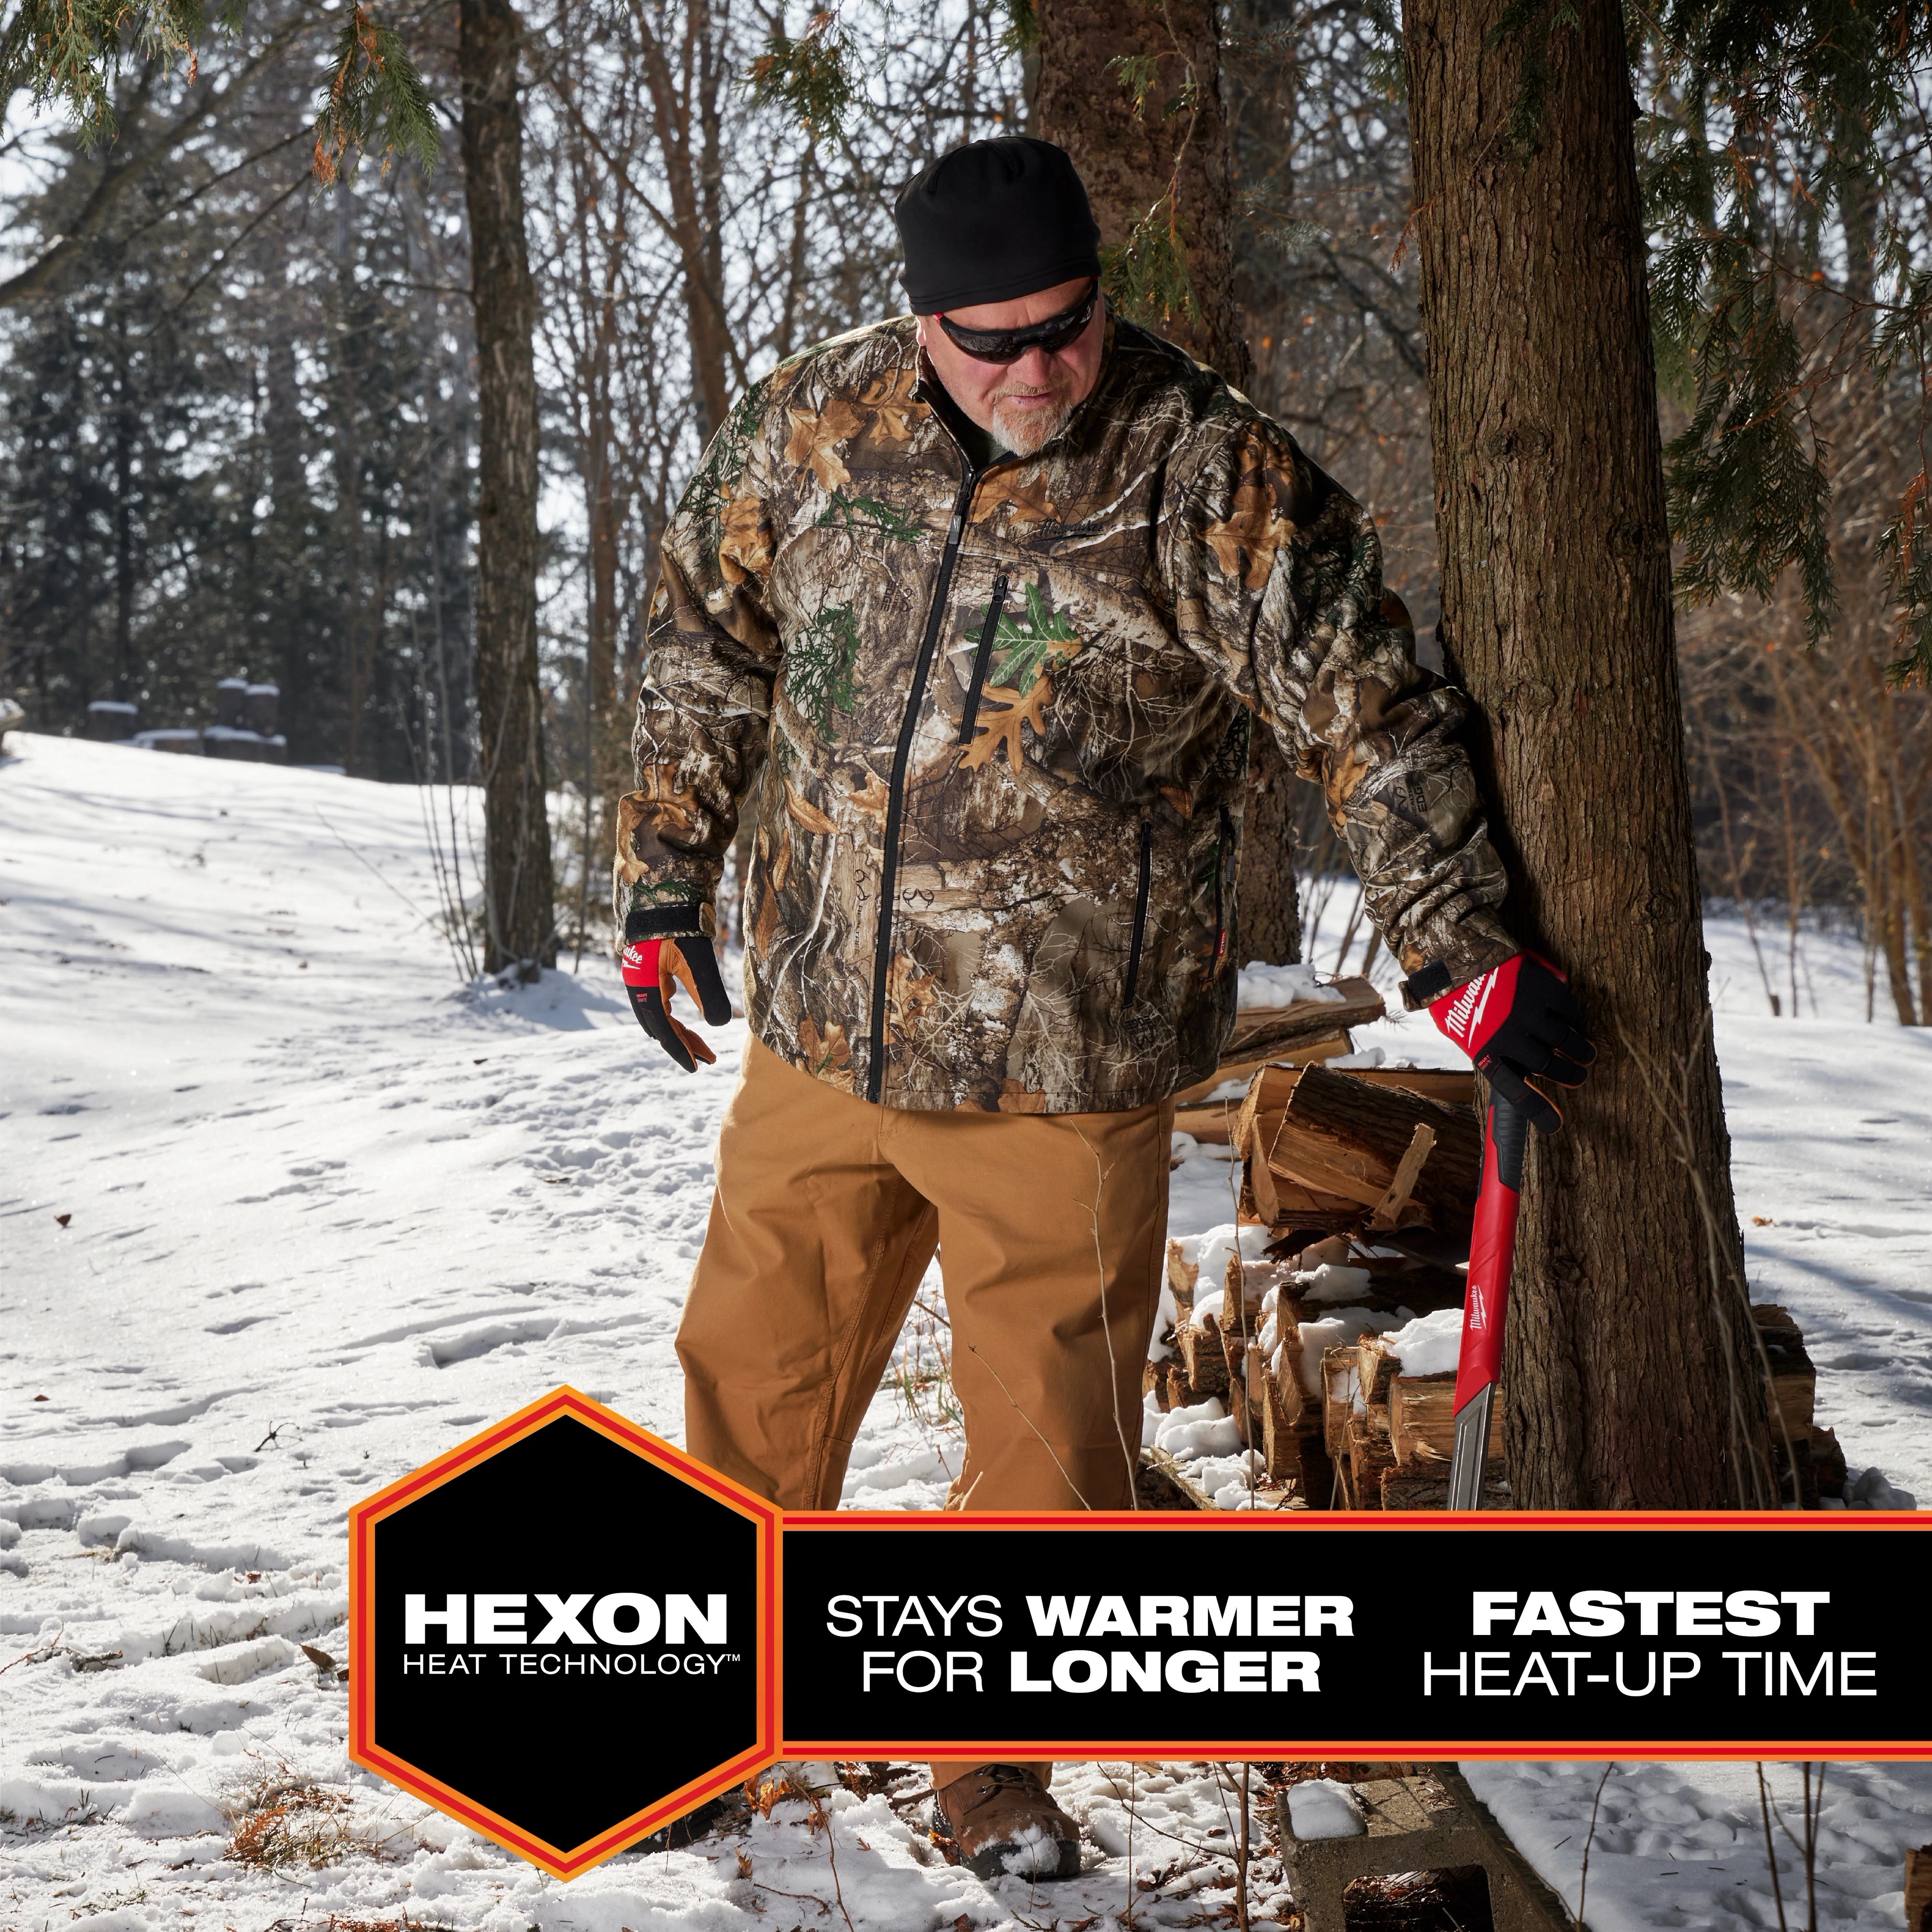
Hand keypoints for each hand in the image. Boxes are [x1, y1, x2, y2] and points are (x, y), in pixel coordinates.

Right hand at [621, 920, 732, 1070]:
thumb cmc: (679, 920)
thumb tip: (718, 1025)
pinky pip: (658, 998)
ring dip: (677, 1029)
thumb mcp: (698, 957)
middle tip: (707, 1058)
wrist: (663, 885)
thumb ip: (707, 991)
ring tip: (699, 1045)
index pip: (662, 1026)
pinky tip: (685, 1019)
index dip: (680, 1048)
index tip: (697, 1066)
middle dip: (681, 1042)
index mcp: (643, 982)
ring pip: (657, 1012)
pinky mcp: (647, 965)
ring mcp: (640, 973)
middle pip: (658, 1023)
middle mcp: (636, 980)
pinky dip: (672, 1013)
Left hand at [1428, 952, 1593, 1133]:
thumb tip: (1522, 1072)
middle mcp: (1510, 1038)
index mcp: (1486, 1053)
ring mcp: (1529, 1014)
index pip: (1517, 1091)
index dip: (1538, 1110)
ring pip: (1565, 1040)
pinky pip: (1569, 1012)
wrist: (1458, 956)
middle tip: (1580, 1077)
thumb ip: (1492, 1054)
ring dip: (1580, 1051)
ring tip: (1587, 1055)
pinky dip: (1576, 1021)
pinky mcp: (1543, 991)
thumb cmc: (1459, 1000)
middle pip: (1549, 1065)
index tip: (1556, 1125)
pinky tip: (1577, 1025)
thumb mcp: (1465, 1035)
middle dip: (1570, 1074)